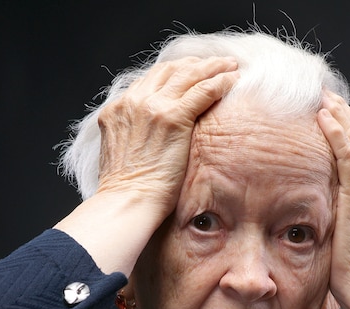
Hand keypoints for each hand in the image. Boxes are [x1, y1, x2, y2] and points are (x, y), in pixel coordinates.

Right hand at [55, 56, 238, 275]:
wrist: (127, 202)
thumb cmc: (126, 192)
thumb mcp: (122, 155)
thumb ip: (133, 138)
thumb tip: (148, 143)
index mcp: (116, 110)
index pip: (148, 82)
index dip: (172, 75)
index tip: (188, 75)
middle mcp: (132, 102)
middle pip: (167, 71)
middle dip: (193, 65)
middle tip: (213, 65)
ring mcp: (152, 107)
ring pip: (187, 75)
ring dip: (211, 67)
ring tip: (228, 66)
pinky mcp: (172, 117)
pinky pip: (202, 90)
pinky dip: (219, 81)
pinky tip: (233, 79)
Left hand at [317, 93, 349, 307]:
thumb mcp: (344, 230)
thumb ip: (336, 209)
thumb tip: (314, 201)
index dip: (347, 128)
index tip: (329, 111)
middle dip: (344, 114)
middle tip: (324, 94)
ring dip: (340, 115)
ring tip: (323, 97)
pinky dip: (337, 133)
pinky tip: (324, 117)